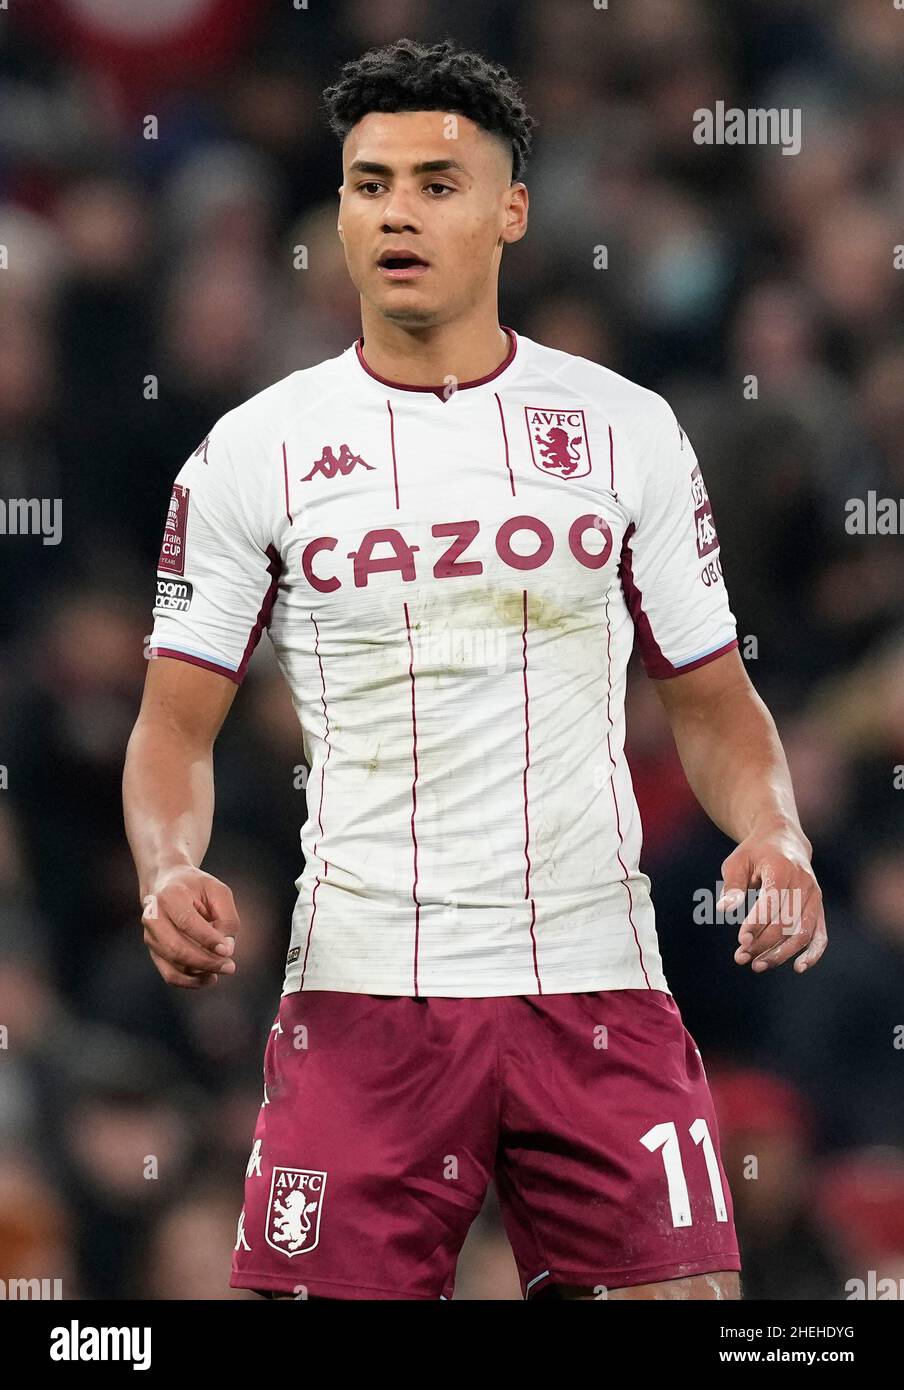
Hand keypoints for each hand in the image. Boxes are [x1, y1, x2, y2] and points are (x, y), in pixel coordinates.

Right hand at [140, 866, 239, 988]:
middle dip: (206, 962)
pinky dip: (190, 981)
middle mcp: (153, 917)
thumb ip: (227, 917)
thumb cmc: (197, 888)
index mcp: (169, 896)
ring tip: (222, 970)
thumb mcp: (218, 892)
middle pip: (176, 948)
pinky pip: (169, 974)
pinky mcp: (153, 950)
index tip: (228, 951)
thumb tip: (226, 950)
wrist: (167, 883)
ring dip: (200, 973)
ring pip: (173, 964)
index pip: (187, 923)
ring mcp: (150, 936)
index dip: (208, 940)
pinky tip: (208, 977)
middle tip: (230, 967)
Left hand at [718, 823, 826, 974]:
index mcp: (782, 869)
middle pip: (786, 922)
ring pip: (801, 933)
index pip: (772, 902)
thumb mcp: (737, 862)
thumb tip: (723, 910)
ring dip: (780, 953)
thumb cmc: (755, 853)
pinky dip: (813, 953)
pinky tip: (798, 968)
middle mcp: (803, 883)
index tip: (741, 941)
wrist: (784, 840)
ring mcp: (815, 897)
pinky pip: (820, 935)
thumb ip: (732, 886)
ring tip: (757, 965)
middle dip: (763, 944)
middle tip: (740, 957)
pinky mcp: (819, 908)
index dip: (757, 924)